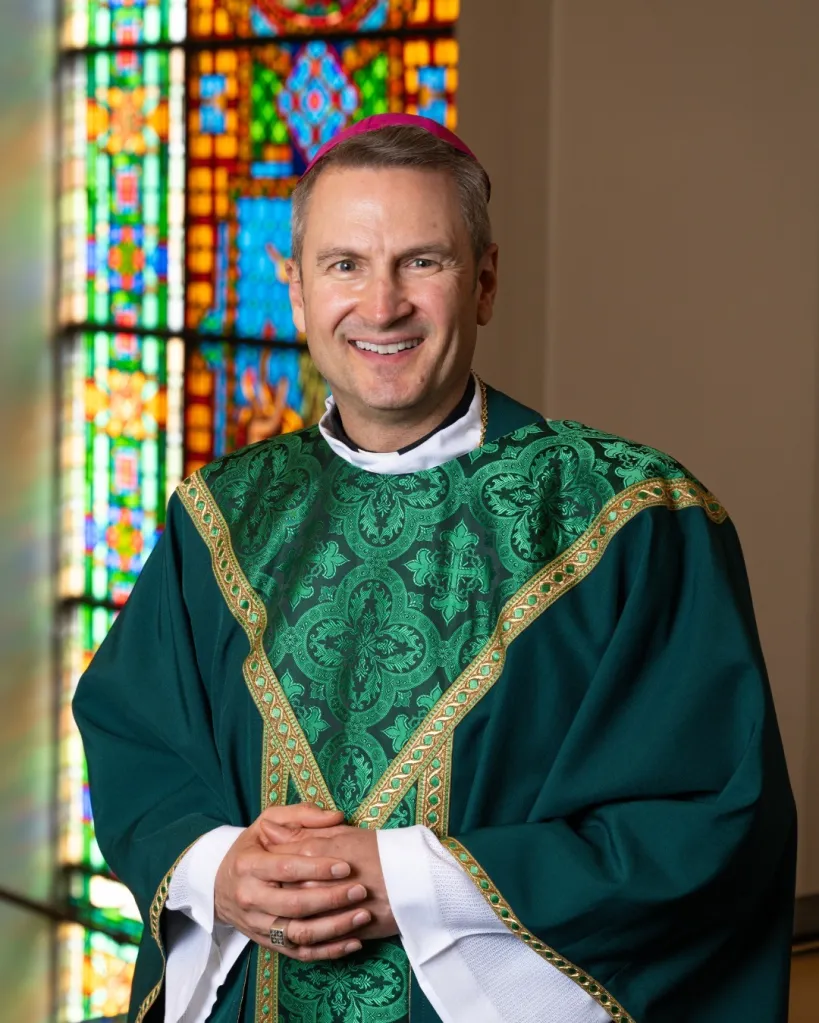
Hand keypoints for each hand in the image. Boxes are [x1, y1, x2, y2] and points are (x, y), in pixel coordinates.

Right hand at [214, 804, 372, 960]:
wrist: (220, 887)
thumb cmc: (252, 848)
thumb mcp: (268, 822)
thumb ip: (301, 815)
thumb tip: (337, 816)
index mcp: (249, 865)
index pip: (286, 868)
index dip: (317, 869)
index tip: (346, 867)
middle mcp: (251, 898)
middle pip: (294, 905)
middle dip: (331, 899)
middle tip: (360, 890)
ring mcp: (258, 925)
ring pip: (298, 934)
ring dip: (334, 928)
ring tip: (363, 916)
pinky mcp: (268, 944)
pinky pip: (300, 953)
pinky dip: (328, 951)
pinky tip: (353, 942)